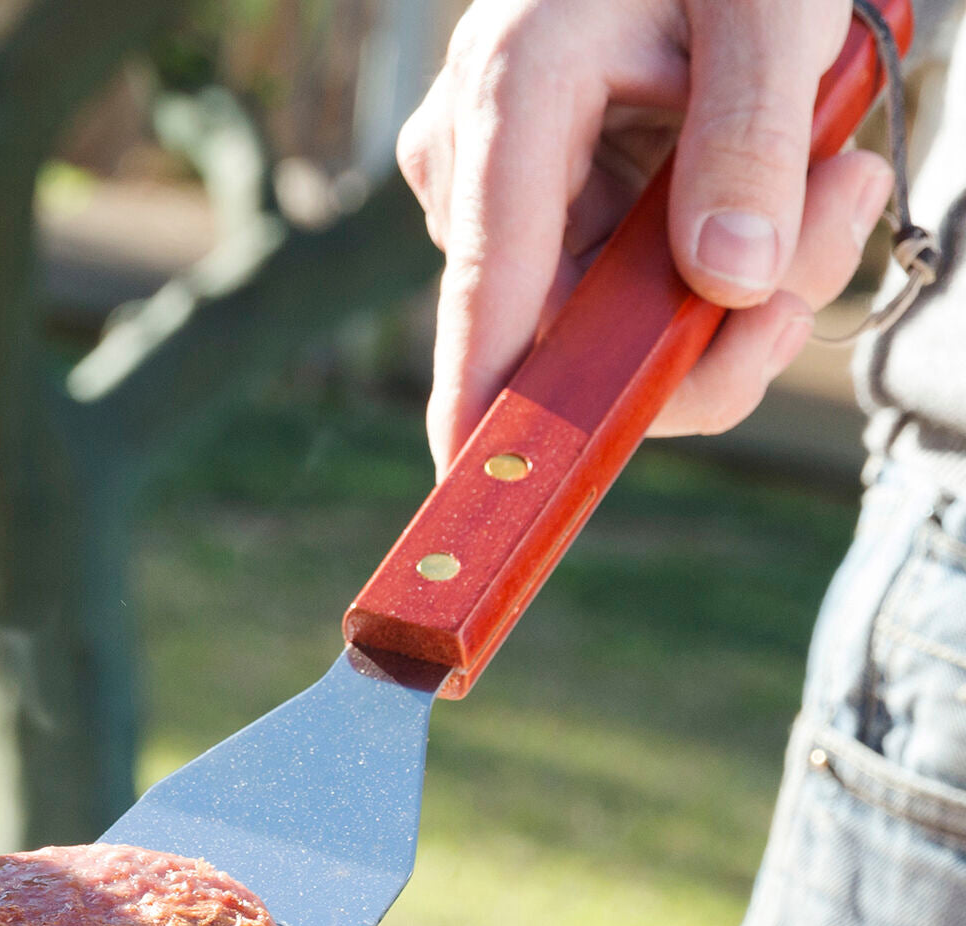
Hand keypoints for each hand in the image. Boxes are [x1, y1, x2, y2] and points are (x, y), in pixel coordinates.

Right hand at [397, 0, 893, 476]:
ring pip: (606, 326)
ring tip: (834, 184)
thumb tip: (731, 288)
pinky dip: (713, 277)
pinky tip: (788, 197)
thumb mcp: (768, 6)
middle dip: (710, 333)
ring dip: (736, 301)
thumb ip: (752, 139)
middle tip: (837, 225)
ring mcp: (510, 195)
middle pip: (569, 333)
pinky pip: (621, 297)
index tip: (477, 489)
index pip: (491, 285)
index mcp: (513, 96)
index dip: (485, 399)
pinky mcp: (547, 213)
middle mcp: (486, 162)